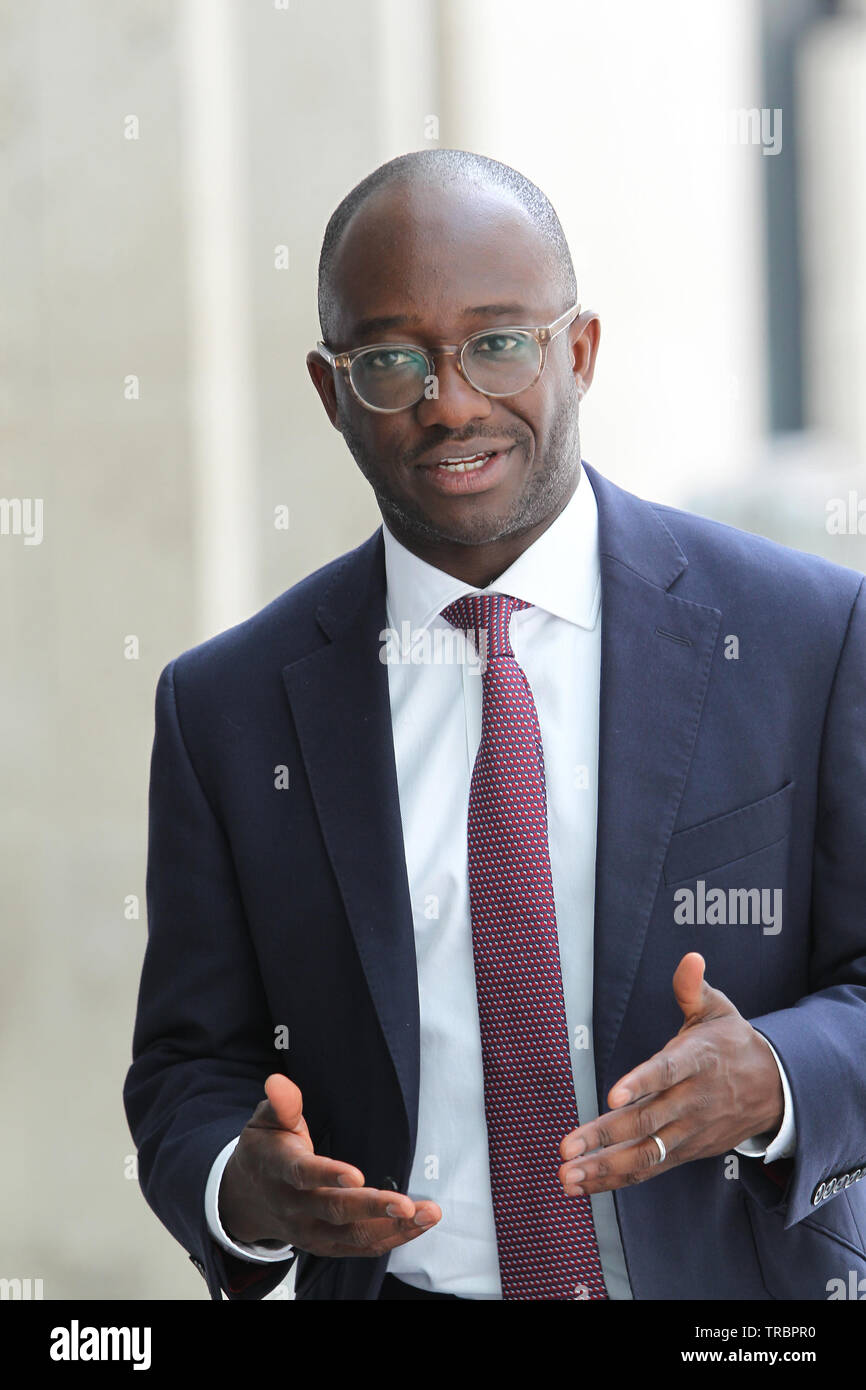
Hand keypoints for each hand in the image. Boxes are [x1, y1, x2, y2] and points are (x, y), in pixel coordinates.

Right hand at [219, 1074, 440, 1255]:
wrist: (246, 1200)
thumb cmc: (266, 1150)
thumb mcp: (265, 1121)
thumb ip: (280, 1104)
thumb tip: (278, 1080)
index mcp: (279, 1169)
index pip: (303, 1174)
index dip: (329, 1175)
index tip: (357, 1176)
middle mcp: (294, 1206)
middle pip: (335, 1211)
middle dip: (373, 1208)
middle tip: (407, 1205)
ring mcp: (309, 1231)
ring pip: (353, 1235)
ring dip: (394, 1227)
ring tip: (428, 1213)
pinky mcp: (325, 1244)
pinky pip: (360, 1247)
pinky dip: (392, 1238)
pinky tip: (418, 1225)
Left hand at [558, 952, 783, 1195]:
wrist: (776, 1089)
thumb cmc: (733, 1043)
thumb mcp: (718, 1009)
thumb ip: (693, 988)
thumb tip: (690, 958)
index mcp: (698, 1059)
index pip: (667, 1072)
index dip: (640, 1083)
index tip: (612, 1095)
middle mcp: (692, 1100)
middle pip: (647, 1121)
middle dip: (605, 1136)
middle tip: (567, 1147)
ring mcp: (689, 1131)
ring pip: (646, 1153)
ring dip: (604, 1168)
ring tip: (567, 1175)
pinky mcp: (686, 1152)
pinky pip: (649, 1168)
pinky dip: (616, 1179)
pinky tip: (584, 1183)